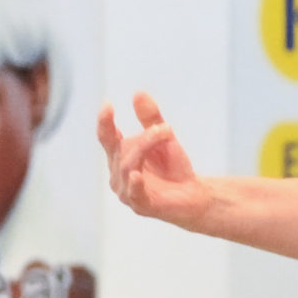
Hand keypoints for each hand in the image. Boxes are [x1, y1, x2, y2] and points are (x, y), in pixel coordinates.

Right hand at [96, 92, 209, 229]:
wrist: (193, 194)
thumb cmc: (173, 167)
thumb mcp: (163, 137)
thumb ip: (151, 118)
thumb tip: (138, 93)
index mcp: (119, 156)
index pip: (106, 137)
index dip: (104, 122)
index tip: (108, 105)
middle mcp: (117, 174)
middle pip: (123, 149)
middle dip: (145, 137)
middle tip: (166, 128)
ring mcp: (126, 191)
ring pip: (130, 165)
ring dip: (147, 148)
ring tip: (167, 136)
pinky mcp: (140, 205)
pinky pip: (134, 192)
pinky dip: (135, 183)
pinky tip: (137, 175)